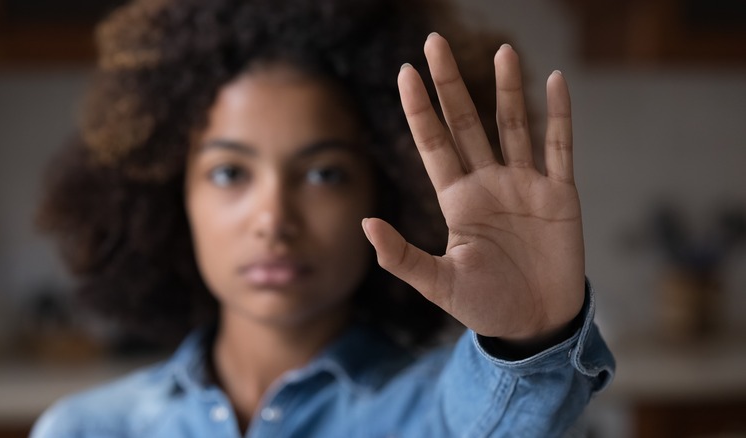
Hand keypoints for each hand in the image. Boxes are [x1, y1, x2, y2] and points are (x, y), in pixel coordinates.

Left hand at [362, 33, 584, 343]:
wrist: (536, 325)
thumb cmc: (486, 306)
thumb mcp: (438, 285)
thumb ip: (402, 256)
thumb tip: (364, 223)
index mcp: (458, 201)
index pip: (434, 143)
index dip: (420, 109)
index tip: (405, 72)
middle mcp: (488, 184)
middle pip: (467, 122)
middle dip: (451, 84)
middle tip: (435, 42)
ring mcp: (524, 185)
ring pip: (513, 125)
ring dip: (507, 88)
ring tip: (501, 50)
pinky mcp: (559, 194)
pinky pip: (559, 146)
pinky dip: (559, 115)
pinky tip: (554, 81)